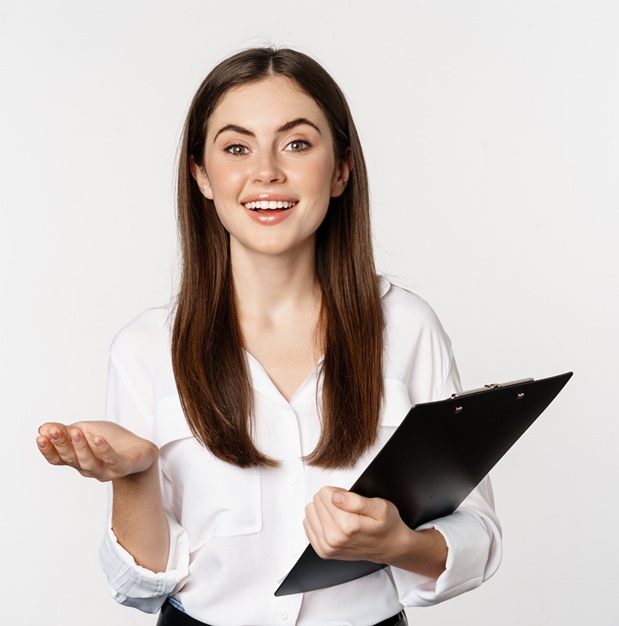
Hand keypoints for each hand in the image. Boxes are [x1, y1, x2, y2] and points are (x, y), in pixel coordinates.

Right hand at [36, 421, 157, 481]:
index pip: (58, 458)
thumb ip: (66, 431)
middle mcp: (87, 468)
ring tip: (76, 432)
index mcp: (77, 459)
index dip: (48, 449)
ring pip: (88, 462)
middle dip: (61, 444)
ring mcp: (104, 470)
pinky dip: (104, 450)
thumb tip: (43, 428)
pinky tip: (98, 439)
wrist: (140, 450)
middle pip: (70, 459)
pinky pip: (112, 460)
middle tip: (53, 431)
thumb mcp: (87, 431)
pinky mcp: (121, 468)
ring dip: (80, 447)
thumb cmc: (111, 440)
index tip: (41, 436)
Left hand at [303, 486, 411, 563]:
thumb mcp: (380, 506)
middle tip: (346, 508)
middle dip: (330, 499)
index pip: (324, 493)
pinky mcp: (323, 551)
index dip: (337, 491)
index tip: (347, 498)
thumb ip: (356, 500)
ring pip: (310, 512)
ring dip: (323, 510)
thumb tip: (335, 497)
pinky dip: (318, 521)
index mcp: (348, 525)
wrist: (390, 547)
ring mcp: (327, 547)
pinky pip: (307, 526)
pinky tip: (333, 523)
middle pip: (316, 501)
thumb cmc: (386, 526)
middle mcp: (335, 538)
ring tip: (340, 515)